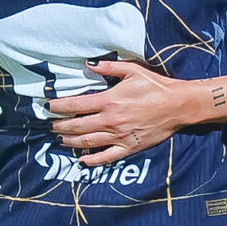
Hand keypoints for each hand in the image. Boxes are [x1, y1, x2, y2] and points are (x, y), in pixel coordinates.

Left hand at [48, 60, 190, 166]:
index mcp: (109, 101)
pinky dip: (92, 161)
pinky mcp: (128, 147)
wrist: (178, 105)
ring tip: (60, 139)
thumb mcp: (133, 70)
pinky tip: (82, 161)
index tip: (48, 106)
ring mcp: (119, 136)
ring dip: (70, 142)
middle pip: (77, 126)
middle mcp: (110, 120)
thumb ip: (108, 68)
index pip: (75, 105)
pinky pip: (106, 157)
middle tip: (50, 125)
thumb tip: (89, 64)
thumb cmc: (156, 86)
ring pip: (87, 143)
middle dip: (60, 126)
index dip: (58, 107)